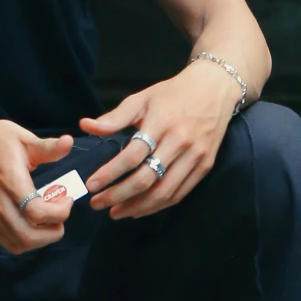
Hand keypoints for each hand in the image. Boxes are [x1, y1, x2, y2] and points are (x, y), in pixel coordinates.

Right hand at [0, 115, 75, 253]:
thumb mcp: (21, 137)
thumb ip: (47, 147)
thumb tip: (69, 142)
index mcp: (9, 181)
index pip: (37, 213)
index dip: (59, 212)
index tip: (66, 198)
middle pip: (29, 237)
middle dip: (53, 231)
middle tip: (59, 213)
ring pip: (19, 244)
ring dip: (40, 238)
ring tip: (47, 218)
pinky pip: (8, 241)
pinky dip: (26, 239)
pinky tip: (31, 221)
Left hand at [81, 62, 241, 219]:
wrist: (215, 88)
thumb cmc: (173, 93)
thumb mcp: (142, 99)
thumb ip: (114, 117)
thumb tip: (85, 126)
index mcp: (161, 123)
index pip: (132, 155)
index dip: (110, 173)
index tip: (91, 185)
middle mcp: (180, 142)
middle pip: (147, 178)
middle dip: (119, 195)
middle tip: (98, 203)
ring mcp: (195, 156)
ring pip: (164, 192)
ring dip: (137, 206)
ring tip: (115, 212)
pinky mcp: (205, 166)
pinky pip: (179, 193)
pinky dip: (158, 206)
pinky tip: (139, 209)